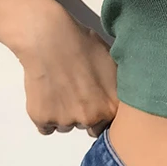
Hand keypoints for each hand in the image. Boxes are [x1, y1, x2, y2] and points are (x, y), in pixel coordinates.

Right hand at [13, 4, 117, 137]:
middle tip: (77, 92)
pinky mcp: (41, 119)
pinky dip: (46, 115)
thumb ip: (119, 87)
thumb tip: (124, 96)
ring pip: (66, 126)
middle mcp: (90, 119)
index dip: (103, 113)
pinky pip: (45, 127)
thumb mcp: (114, 63)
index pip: (110, 124)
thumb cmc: (84, 45)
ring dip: (65, 114)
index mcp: (111, 107)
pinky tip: (48, 94)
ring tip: (61, 88)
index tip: (96, 102)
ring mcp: (65, 121)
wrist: (50, 39)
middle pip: (89, 126)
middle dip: (84, 114)